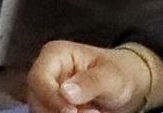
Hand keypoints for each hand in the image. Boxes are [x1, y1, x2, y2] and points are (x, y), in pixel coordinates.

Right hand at [27, 41, 157, 112]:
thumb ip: (90, 82)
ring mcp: (47, 92)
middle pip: (36, 99)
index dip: (50, 97)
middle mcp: (45, 74)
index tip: (71, 112)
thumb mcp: (111, 76)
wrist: (126, 87)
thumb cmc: (118, 73)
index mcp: (55, 55)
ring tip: (93, 112)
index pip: (38, 78)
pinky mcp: (52, 107)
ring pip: (41, 112)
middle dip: (59, 111)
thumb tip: (65, 92)